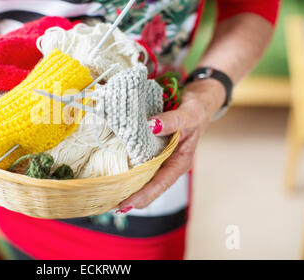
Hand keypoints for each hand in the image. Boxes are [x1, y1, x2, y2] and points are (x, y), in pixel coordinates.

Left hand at [117, 78, 225, 211]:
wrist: (198, 99)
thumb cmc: (198, 108)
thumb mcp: (191, 113)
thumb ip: (174, 120)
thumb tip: (152, 126)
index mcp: (180, 161)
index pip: (161, 183)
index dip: (143, 195)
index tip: (126, 204)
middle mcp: (168, 162)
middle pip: (148, 184)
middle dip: (130, 195)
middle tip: (107, 203)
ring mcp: (158, 156)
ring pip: (141, 174)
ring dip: (125, 183)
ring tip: (105, 193)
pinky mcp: (149, 147)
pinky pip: (136, 159)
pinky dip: (124, 165)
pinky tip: (109, 169)